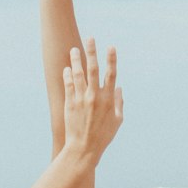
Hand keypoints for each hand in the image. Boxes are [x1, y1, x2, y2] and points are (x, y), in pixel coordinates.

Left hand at [63, 39, 122, 165]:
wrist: (84, 149)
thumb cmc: (103, 136)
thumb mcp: (117, 121)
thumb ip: (119, 103)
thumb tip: (119, 88)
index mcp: (108, 99)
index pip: (111, 74)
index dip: (112, 59)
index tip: (111, 47)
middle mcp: (95, 96)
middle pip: (93, 69)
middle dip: (92, 52)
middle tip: (90, 38)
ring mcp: (81, 99)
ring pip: (78, 74)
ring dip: (76, 60)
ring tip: (74, 49)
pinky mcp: (70, 103)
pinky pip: (68, 85)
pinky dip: (68, 75)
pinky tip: (67, 68)